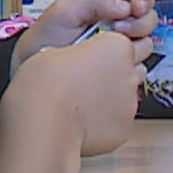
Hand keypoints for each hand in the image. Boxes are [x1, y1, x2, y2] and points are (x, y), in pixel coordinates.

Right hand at [1, 30, 150, 156]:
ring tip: (79, 106)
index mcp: (116, 46)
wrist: (43, 124)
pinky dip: (103, 122)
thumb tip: (71, 61)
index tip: (87, 60)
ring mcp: (130, 102)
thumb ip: (76, 54)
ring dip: (107, 99)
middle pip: (126, 70)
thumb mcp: (54, 52)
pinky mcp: (125, 127)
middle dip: (110, 75)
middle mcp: (130, 72)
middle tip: (83, 83)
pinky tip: (82, 124)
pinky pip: (117, 121)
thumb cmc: (43, 85)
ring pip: (123, 97)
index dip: (102, 52)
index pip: (120, 44)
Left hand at [14, 0, 156, 74]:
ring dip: (131, 48)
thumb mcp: (63, 10)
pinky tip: (108, 70)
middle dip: (138, 25)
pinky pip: (138, 71)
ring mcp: (120, 49)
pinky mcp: (121, 73)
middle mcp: (118, 24)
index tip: (137, 9)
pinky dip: (127, 70)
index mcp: (108, 3)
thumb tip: (125, 6)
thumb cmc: (43, 39)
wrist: (32, 75)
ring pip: (147, 45)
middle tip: (117, 31)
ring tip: (104, 53)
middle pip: (149, 19)